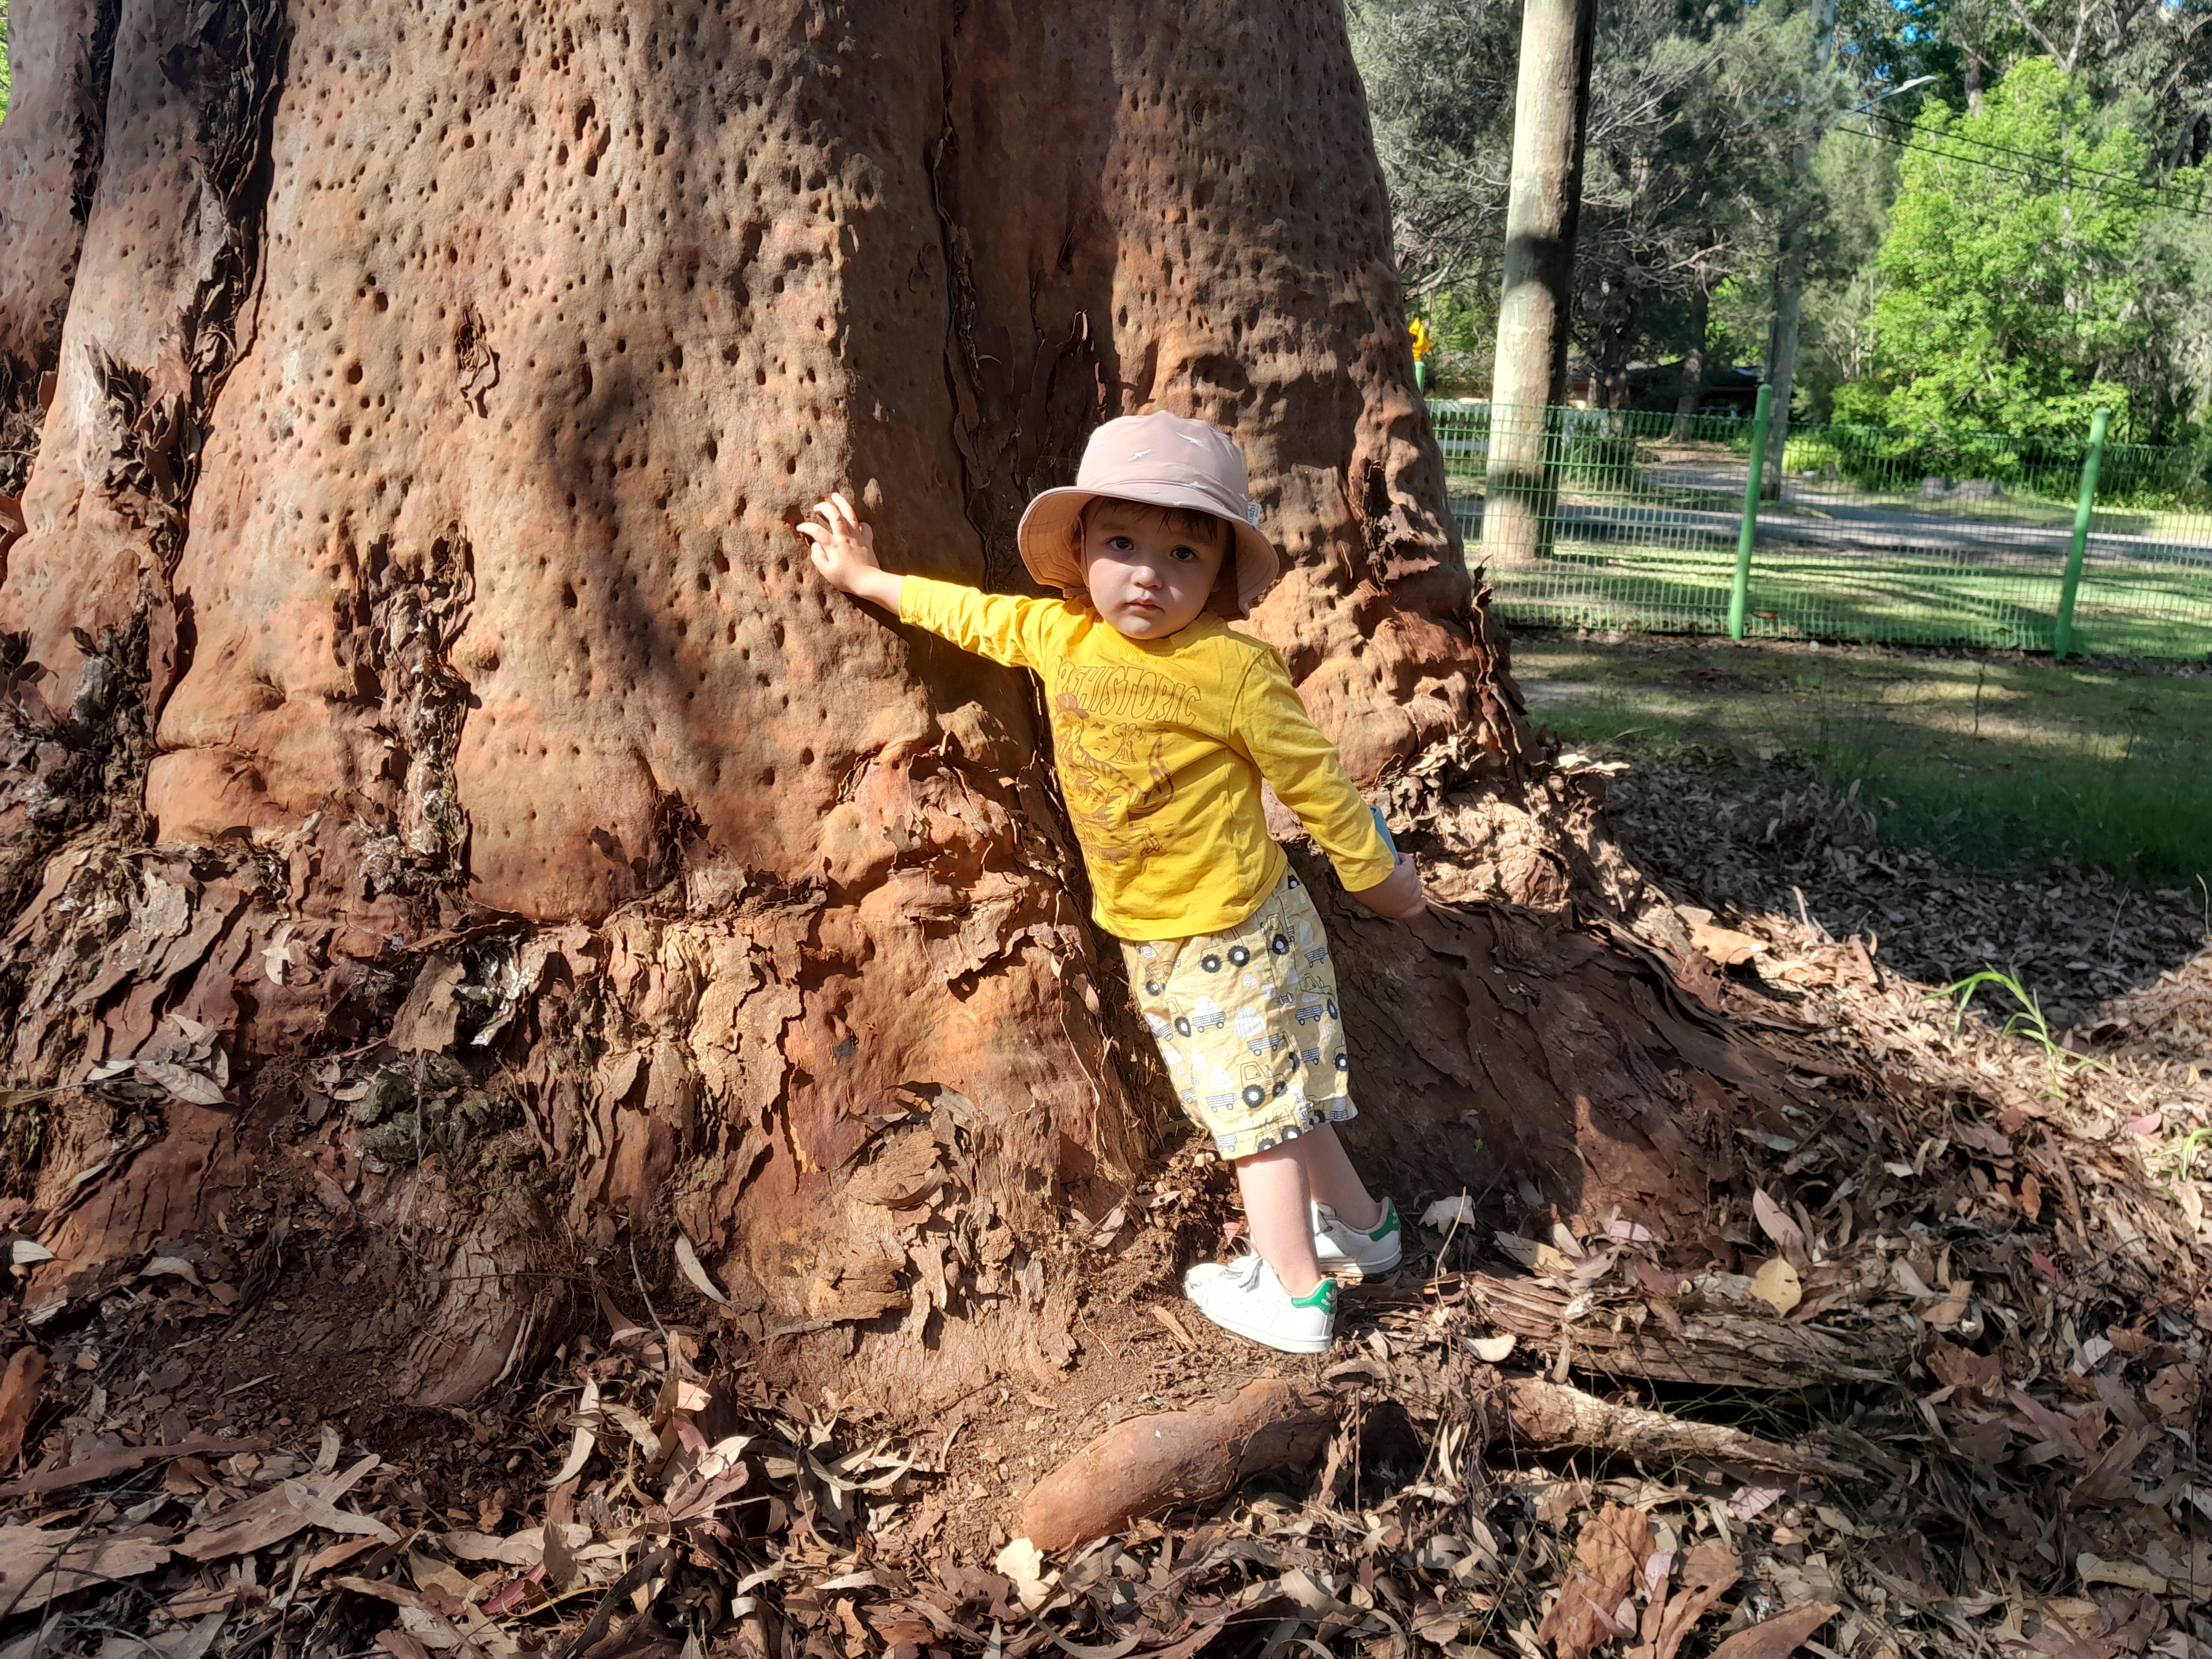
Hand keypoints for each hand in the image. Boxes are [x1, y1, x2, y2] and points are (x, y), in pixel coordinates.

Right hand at [796, 492, 900, 608]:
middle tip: (817, 506)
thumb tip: (815, 545)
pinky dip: (861, 523)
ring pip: (850, 515)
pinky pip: (866, 527)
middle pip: (834, 515)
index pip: (816, 531)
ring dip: (842, 503)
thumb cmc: (846, 579)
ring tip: (836, 496)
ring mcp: (857, 537)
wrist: (867, 582)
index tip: (800, 527)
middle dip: (824, 507)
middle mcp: (845, 537)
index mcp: (833, 545)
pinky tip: (858, 522)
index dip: (806, 527)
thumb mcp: (826, 572)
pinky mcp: (867, 541)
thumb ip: (818, 557)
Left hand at [1350, 854, 1426, 920]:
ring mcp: (1411, 886)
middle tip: (1406, 878)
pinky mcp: (1409, 872)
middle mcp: (1408, 901)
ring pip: (1413, 877)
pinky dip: (1404, 859)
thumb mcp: (1374, 902)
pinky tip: (1399, 856)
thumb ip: (1381, 901)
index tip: (1423, 900)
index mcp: (1397, 912)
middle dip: (1412, 886)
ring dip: (1406, 871)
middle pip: (1416, 893)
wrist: (1369, 883)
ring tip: (1395, 865)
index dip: (1419, 906)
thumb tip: (1381, 895)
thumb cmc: (1367, 893)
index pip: (1413, 912)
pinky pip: (1409, 863)